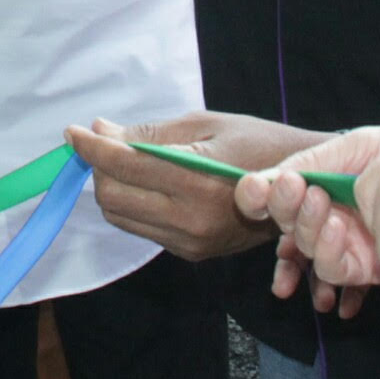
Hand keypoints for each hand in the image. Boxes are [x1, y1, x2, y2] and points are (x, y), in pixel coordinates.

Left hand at [63, 112, 322, 261]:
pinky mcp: (192, 253)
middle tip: (102, 141)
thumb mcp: (206, 125)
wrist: (305, 188)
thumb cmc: (260, 144)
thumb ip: (151, 135)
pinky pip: (143, 228)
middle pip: (111, 198)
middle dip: (99, 167)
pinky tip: (147, 183)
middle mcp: (190, 221)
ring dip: (112, 186)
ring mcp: (190, 243)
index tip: (74, 131)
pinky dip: (133, 203)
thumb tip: (103, 132)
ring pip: (121, 217)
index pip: (123, 166)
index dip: (91, 146)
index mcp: (197, 182)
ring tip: (124, 160)